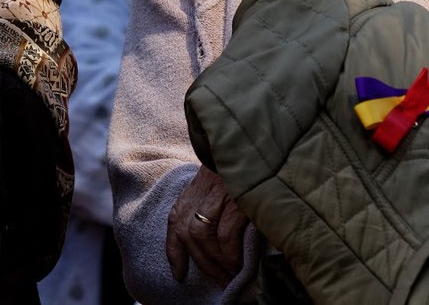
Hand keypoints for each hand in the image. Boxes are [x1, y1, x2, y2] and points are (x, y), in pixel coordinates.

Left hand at [166, 165, 250, 286]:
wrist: (254, 144)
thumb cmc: (241, 167)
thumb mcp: (219, 184)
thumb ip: (210, 204)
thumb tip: (214, 234)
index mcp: (194, 190)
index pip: (175, 222)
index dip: (174, 251)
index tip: (178, 274)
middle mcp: (200, 192)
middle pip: (187, 234)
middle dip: (201, 263)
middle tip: (219, 282)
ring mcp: (215, 194)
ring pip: (201, 235)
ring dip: (215, 262)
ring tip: (229, 278)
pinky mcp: (234, 199)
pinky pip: (225, 235)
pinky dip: (229, 254)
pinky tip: (238, 265)